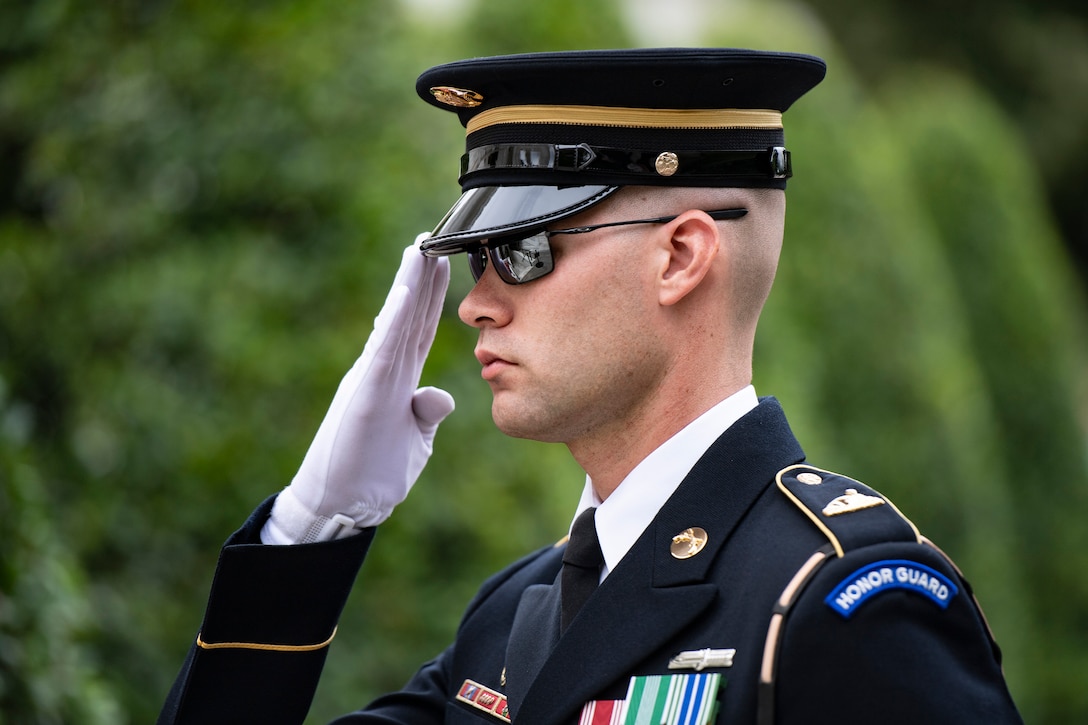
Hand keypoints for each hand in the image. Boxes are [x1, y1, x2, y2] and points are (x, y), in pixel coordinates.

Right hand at [262, 235, 453, 543]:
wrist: (342, 506)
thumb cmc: (373, 473)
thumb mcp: (413, 439)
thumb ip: (426, 413)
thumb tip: (442, 395)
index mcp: (397, 380)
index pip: (419, 330)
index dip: (432, 297)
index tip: (445, 263)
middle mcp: (383, 371)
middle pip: (409, 317)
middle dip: (423, 278)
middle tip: (435, 237)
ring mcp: (373, 379)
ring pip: (395, 324)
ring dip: (409, 286)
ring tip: (420, 249)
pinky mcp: (366, 393)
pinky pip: (383, 350)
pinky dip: (394, 320)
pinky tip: (405, 292)